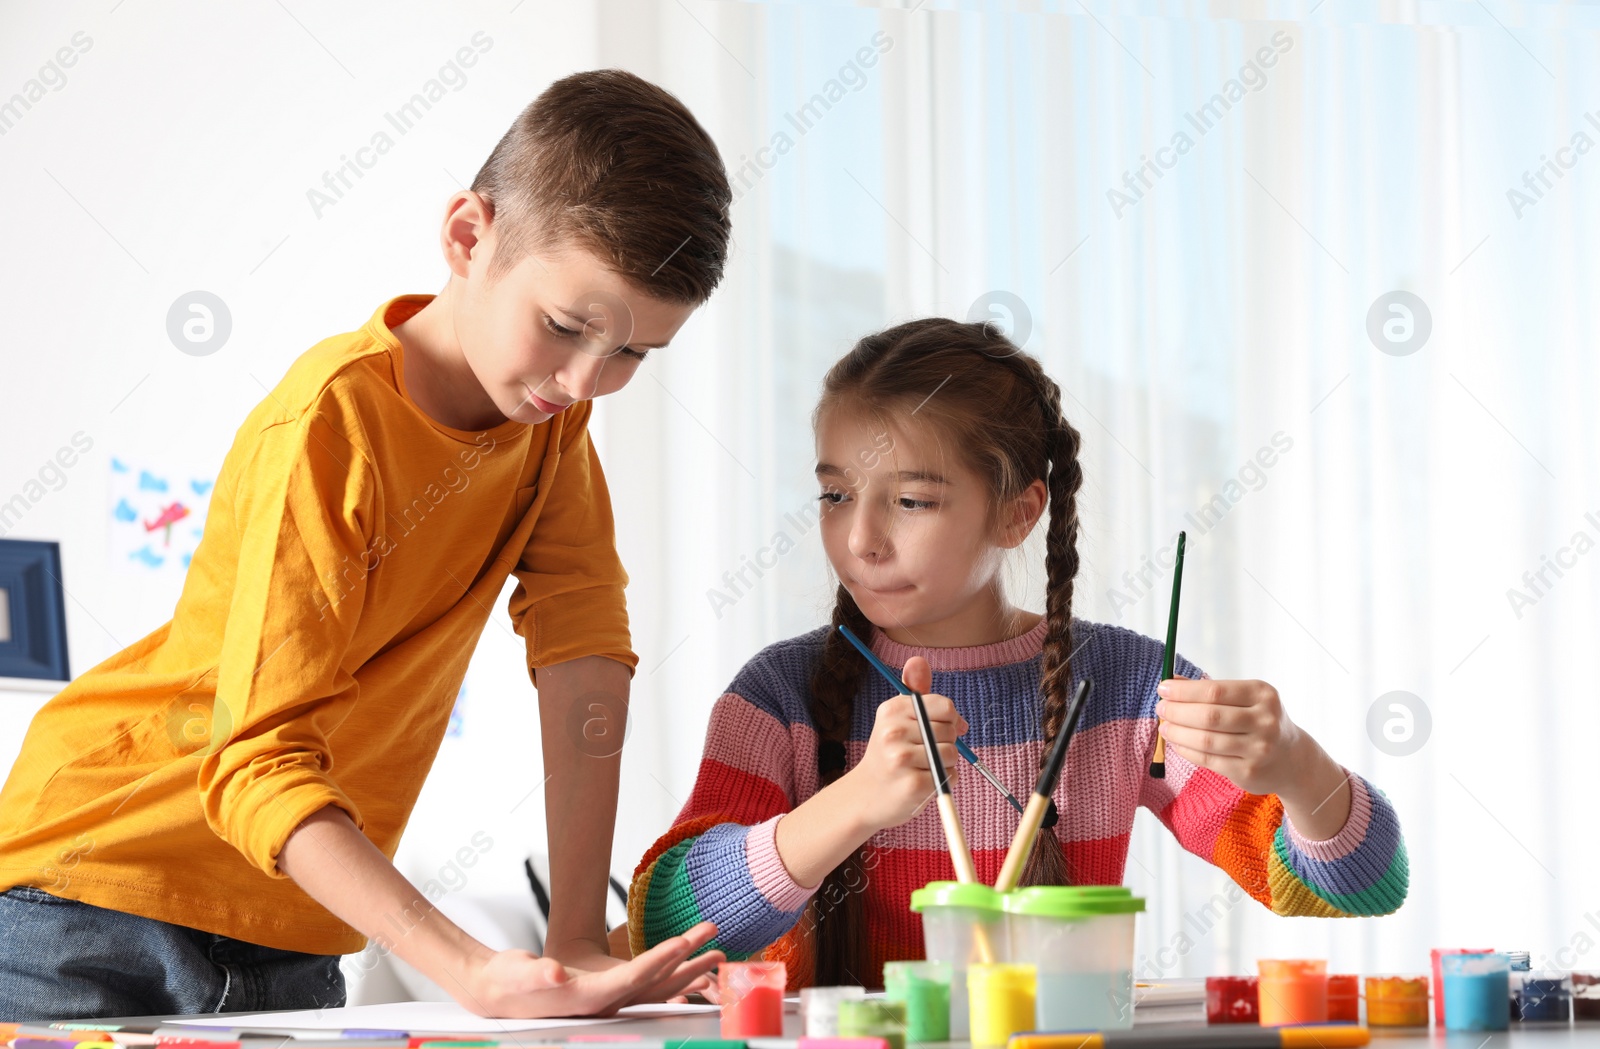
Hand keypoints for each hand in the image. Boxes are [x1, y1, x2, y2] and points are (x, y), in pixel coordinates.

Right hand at [448, 921, 724, 1017]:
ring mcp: (609, 999)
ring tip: (714, 943)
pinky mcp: (607, 991)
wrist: (499, 993)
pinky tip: (689, 956)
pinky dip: (670, 968)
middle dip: (686, 960)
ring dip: (686, 964)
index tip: (680, 943)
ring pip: (657, 981)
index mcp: (588, 998)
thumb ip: (538, 976)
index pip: (631, 978)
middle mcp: (605, 1002)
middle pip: (654, 980)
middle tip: (715, 937)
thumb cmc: (508, 982)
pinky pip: (648, 980)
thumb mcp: (519, 976)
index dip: (656, 961)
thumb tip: (555, 974)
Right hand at [840, 656, 967, 832]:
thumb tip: (919, 659)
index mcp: (892, 710)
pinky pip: (950, 776)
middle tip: (924, 752)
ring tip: (923, 768)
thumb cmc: (889, 752)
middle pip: (951, 731)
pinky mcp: (913, 786)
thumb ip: (913, 689)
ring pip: (952, 755)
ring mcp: (902, 760)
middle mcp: (893, 732)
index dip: (950, 719)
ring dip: (946, 764)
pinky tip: (924, 782)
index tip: (940, 728)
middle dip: (946, 743)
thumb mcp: (896, 717)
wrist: (866, 794)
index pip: (945, 707)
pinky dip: (944, 781)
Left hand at [1154, 677, 1352, 838]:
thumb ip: (1211, 690)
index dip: (1184, 691)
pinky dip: (1187, 750)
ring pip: (1207, 740)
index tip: (1163, 688)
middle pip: (1209, 716)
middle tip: (1161, 708)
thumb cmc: (1260, 721)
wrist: (1292, 759)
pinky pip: (1208, 760)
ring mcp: (1259, 749)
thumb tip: (1172, 681)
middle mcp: (1265, 721)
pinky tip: (1177, 743)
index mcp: (1263, 694)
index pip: (1215, 691)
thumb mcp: (1246, 699)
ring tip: (1164, 727)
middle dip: (1178, 711)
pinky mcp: (1248, 772)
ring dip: (1178, 733)